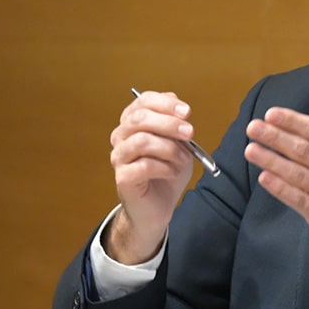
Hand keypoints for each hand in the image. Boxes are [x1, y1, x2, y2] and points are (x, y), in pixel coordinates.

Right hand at [107, 90, 196, 263]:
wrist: (158, 207)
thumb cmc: (167, 172)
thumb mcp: (179, 144)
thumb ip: (178, 126)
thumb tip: (181, 112)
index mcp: (133, 122)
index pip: (143, 101)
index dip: (166, 103)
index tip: (187, 112)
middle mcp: (121, 136)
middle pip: (140, 118)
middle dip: (169, 123)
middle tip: (189, 133)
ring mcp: (119, 157)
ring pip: (142, 141)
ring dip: (169, 149)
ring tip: (183, 160)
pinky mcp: (122, 177)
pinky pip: (143, 165)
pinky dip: (164, 167)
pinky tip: (172, 172)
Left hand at [244, 95, 308, 264]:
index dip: (292, 121)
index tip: (270, 114)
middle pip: (302, 149)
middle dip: (274, 137)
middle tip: (253, 127)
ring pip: (295, 173)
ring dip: (270, 160)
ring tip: (250, 150)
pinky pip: (296, 198)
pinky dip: (279, 187)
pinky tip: (263, 177)